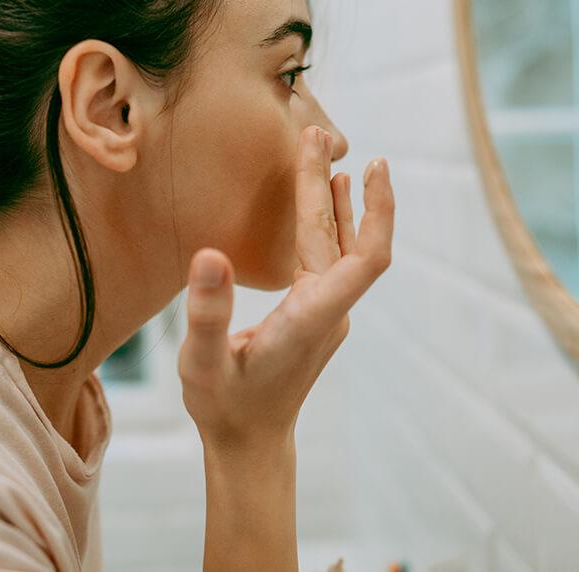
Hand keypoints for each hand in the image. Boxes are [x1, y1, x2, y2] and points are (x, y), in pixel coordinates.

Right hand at [178, 124, 394, 451]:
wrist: (249, 444)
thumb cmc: (225, 408)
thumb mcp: (202, 363)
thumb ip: (208, 312)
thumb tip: (210, 254)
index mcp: (312, 318)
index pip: (365, 259)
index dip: (375, 212)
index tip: (372, 166)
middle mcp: (329, 311)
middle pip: (344, 239)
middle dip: (331, 184)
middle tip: (315, 133)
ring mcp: (326, 312)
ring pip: (339, 246)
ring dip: (335, 200)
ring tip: (326, 153)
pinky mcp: (316, 313)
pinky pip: (330, 257)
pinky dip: (328, 222)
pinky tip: (326, 198)